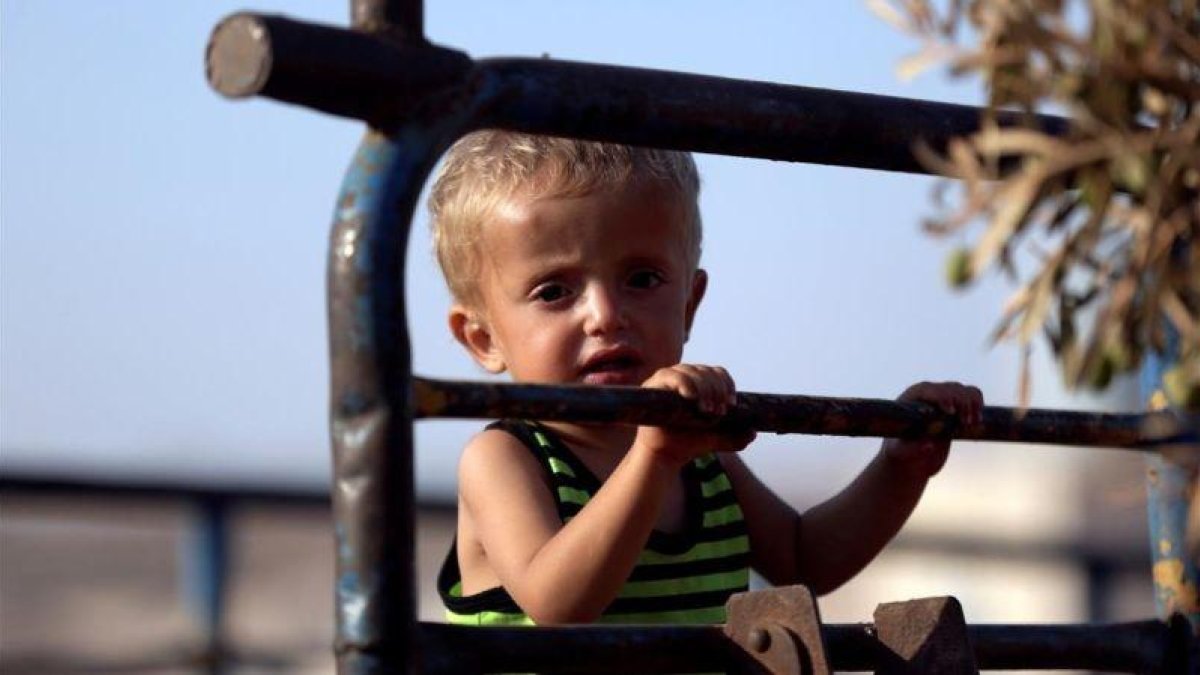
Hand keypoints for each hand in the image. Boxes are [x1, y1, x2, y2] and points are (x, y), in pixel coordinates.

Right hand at [635, 364, 755, 467]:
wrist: (665, 456)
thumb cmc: (688, 443)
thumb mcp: (716, 439)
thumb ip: (735, 437)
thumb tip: (753, 432)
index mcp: (699, 384)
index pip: (717, 372)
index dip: (727, 385)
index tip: (732, 404)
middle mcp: (683, 377)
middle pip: (706, 371)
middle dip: (717, 390)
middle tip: (718, 412)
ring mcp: (667, 379)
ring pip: (691, 370)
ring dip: (704, 388)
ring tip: (706, 410)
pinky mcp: (653, 385)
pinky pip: (671, 375)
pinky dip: (684, 383)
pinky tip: (690, 397)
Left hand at [883, 381, 983, 478]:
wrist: (910, 460)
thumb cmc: (899, 453)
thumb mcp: (901, 452)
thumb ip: (911, 448)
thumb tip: (928, 445)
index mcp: (911, 399)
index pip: (928, 389)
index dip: (942, 396)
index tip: (951, 412)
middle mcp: (928, 395)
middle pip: (951, 388)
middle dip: (961, 403)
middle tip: (965, 424)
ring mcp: (944, 401)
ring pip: (964, 390)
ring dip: (973, 404)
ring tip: (971, 423)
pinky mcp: (956, 410)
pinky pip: (972, 398)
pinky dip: (978, 406)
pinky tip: (977, 422)